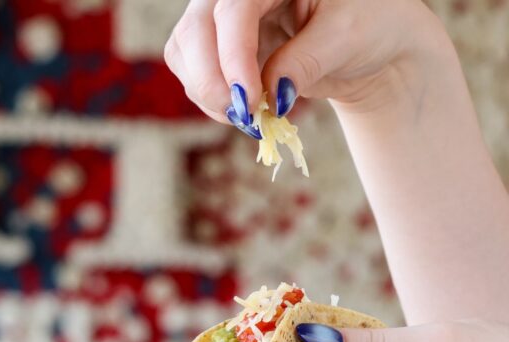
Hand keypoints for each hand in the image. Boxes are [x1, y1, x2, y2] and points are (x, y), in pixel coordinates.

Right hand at [164, 0, 448, 130]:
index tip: (248, 100)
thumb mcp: (346, 38)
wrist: (370, 42)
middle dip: (211, 80)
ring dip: (208, 93)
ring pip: (185, 52)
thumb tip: (271, 94)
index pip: (233, 9)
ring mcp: (222, 16)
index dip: (233, 56)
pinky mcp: (217, 46)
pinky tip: (243, 110)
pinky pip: (193, 73)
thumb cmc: (368, 26)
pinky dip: (211, 99)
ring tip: (249, 117)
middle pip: (196, 29)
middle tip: (244, 117)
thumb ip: (306, 61)